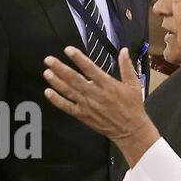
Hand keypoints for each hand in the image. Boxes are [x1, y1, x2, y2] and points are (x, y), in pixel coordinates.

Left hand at [43, 47, 159, 166]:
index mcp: (108, 85)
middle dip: (61, 68)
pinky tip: (48, 92)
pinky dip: (57, 100)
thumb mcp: (134, 85)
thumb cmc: (132, 107)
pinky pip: (67, 107)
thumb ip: (127, 67)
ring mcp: (88, 105)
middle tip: (49, 60)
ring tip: (47, 72)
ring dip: (56, 82)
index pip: (90, 69)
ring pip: (69, 92)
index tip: (68, 50)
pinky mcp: (83, 115)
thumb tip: (124, 51)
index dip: (78, 59)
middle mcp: (95, 94)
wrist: (130, 130)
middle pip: (75, 79)